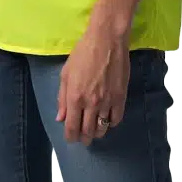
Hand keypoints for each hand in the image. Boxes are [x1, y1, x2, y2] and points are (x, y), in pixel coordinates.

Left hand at [56, 24, 129, 144]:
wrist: (106, 42)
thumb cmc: (82, 54)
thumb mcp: (66, 73)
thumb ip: (62, 97)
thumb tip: (60, 117)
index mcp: (75, 97)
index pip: (72, 126)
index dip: (70, 136)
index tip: (70, 139)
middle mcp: (91, 103)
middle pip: (88, 131)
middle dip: (84, 138)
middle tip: (82, 139)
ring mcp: (108, 102)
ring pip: (103, 128)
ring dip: (97, 133)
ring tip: (93, 133)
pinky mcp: (121, 99)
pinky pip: (116, 119)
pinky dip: (111, 124)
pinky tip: (106, 121)